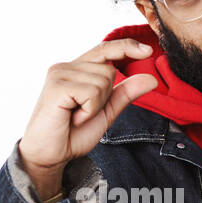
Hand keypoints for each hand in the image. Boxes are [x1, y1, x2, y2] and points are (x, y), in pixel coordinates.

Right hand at [17, 38, 158, 197]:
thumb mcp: (106, 112)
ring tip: (76, 116)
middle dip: (105, 97)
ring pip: (103, 81)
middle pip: (109, 69)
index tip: (148, 51)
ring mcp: (60, 73)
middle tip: (83, 113)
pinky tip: (72, 117)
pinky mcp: (57, 85)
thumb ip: (125, 94)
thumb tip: (151, 79)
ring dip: (95, 106)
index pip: (105, 48)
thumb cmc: (73, 134)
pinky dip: (88, 111)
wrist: (49, 155)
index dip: (127, 47)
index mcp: (77, 69)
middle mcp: (67, 66)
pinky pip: (92, 92)